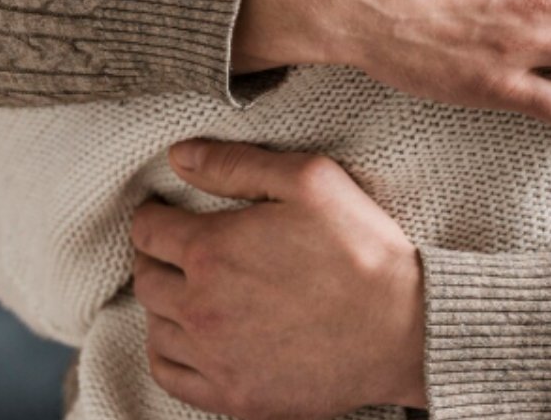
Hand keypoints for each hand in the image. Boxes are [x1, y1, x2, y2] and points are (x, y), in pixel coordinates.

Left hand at [131, 139, 426, 418]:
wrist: (404, 330)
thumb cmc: (362, 249)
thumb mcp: (310, 180)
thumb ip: (236, 164)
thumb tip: (179, 156)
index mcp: (213, 251)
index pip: (149, 230)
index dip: (153, 214)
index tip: (163, 211)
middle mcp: (202, 307)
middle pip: (146, 277)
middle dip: (154, 255)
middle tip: (174, 246)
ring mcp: (215, 357)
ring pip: (154, 326)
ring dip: (162, 302)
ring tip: (186, 288)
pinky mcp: (234, 395)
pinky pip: (170, 374)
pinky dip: (167, 351)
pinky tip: (187, 336)